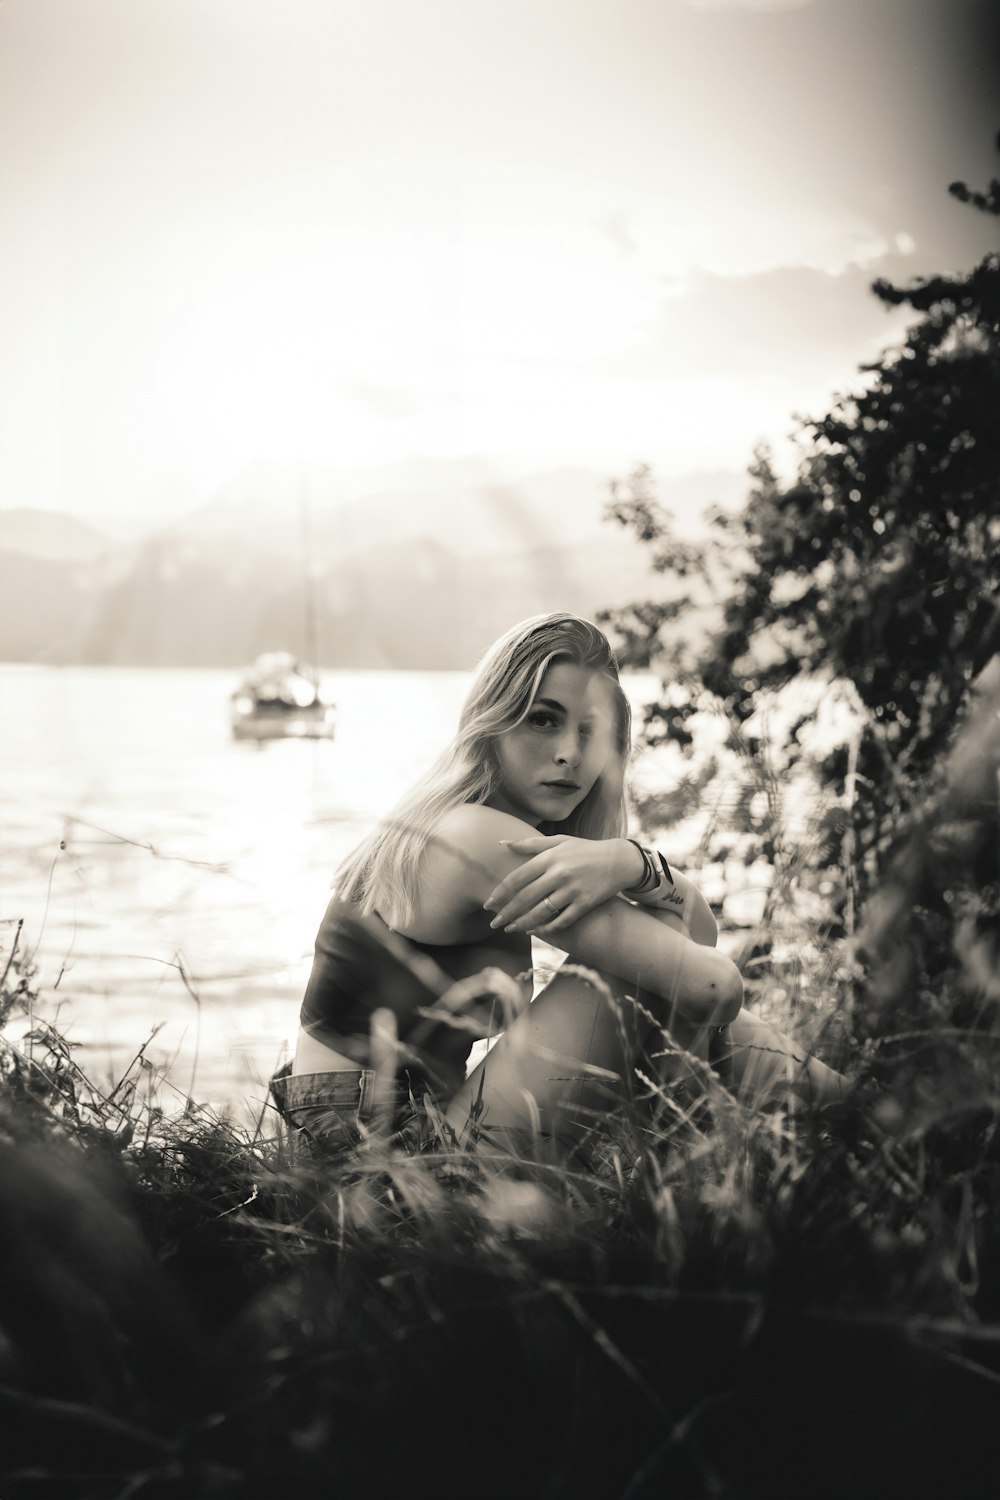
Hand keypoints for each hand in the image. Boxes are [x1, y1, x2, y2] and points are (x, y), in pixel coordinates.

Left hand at [483, 835, 642, 934]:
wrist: (619, 860)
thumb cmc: (585, 850)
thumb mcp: (559, 841)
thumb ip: (529, 844)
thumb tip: (502, 844)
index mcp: (549, 858)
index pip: (517, 878)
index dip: (500, 893)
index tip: (487, 905)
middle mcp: (559, 873)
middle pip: (525, 898)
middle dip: (506, 913)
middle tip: (493, 923)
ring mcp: (573, 890)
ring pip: (540, 912)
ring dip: (522, 923)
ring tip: (510, 929)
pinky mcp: (585, 903)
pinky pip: (561, 921)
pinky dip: (546, 928)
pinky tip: (534, 931)